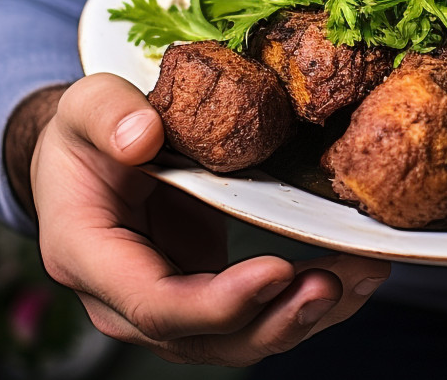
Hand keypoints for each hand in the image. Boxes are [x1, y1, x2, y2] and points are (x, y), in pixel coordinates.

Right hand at [30, 73, 389, 365]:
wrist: (93, 160)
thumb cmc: (88, 137)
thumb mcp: (85, 107)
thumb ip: (108, 115)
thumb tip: (142, 136)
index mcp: (89, 256)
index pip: (154, 303)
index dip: (217, 301)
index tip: (277, 271)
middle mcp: (127, 301)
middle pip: (205, 338)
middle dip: (275, 318)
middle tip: (333, 282)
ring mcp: (172, 308)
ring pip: (240, 339)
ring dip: (306, 316)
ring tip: (361, 277)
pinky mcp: (210, 298)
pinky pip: (261, 316)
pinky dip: (310, 302)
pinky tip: (356, 274)